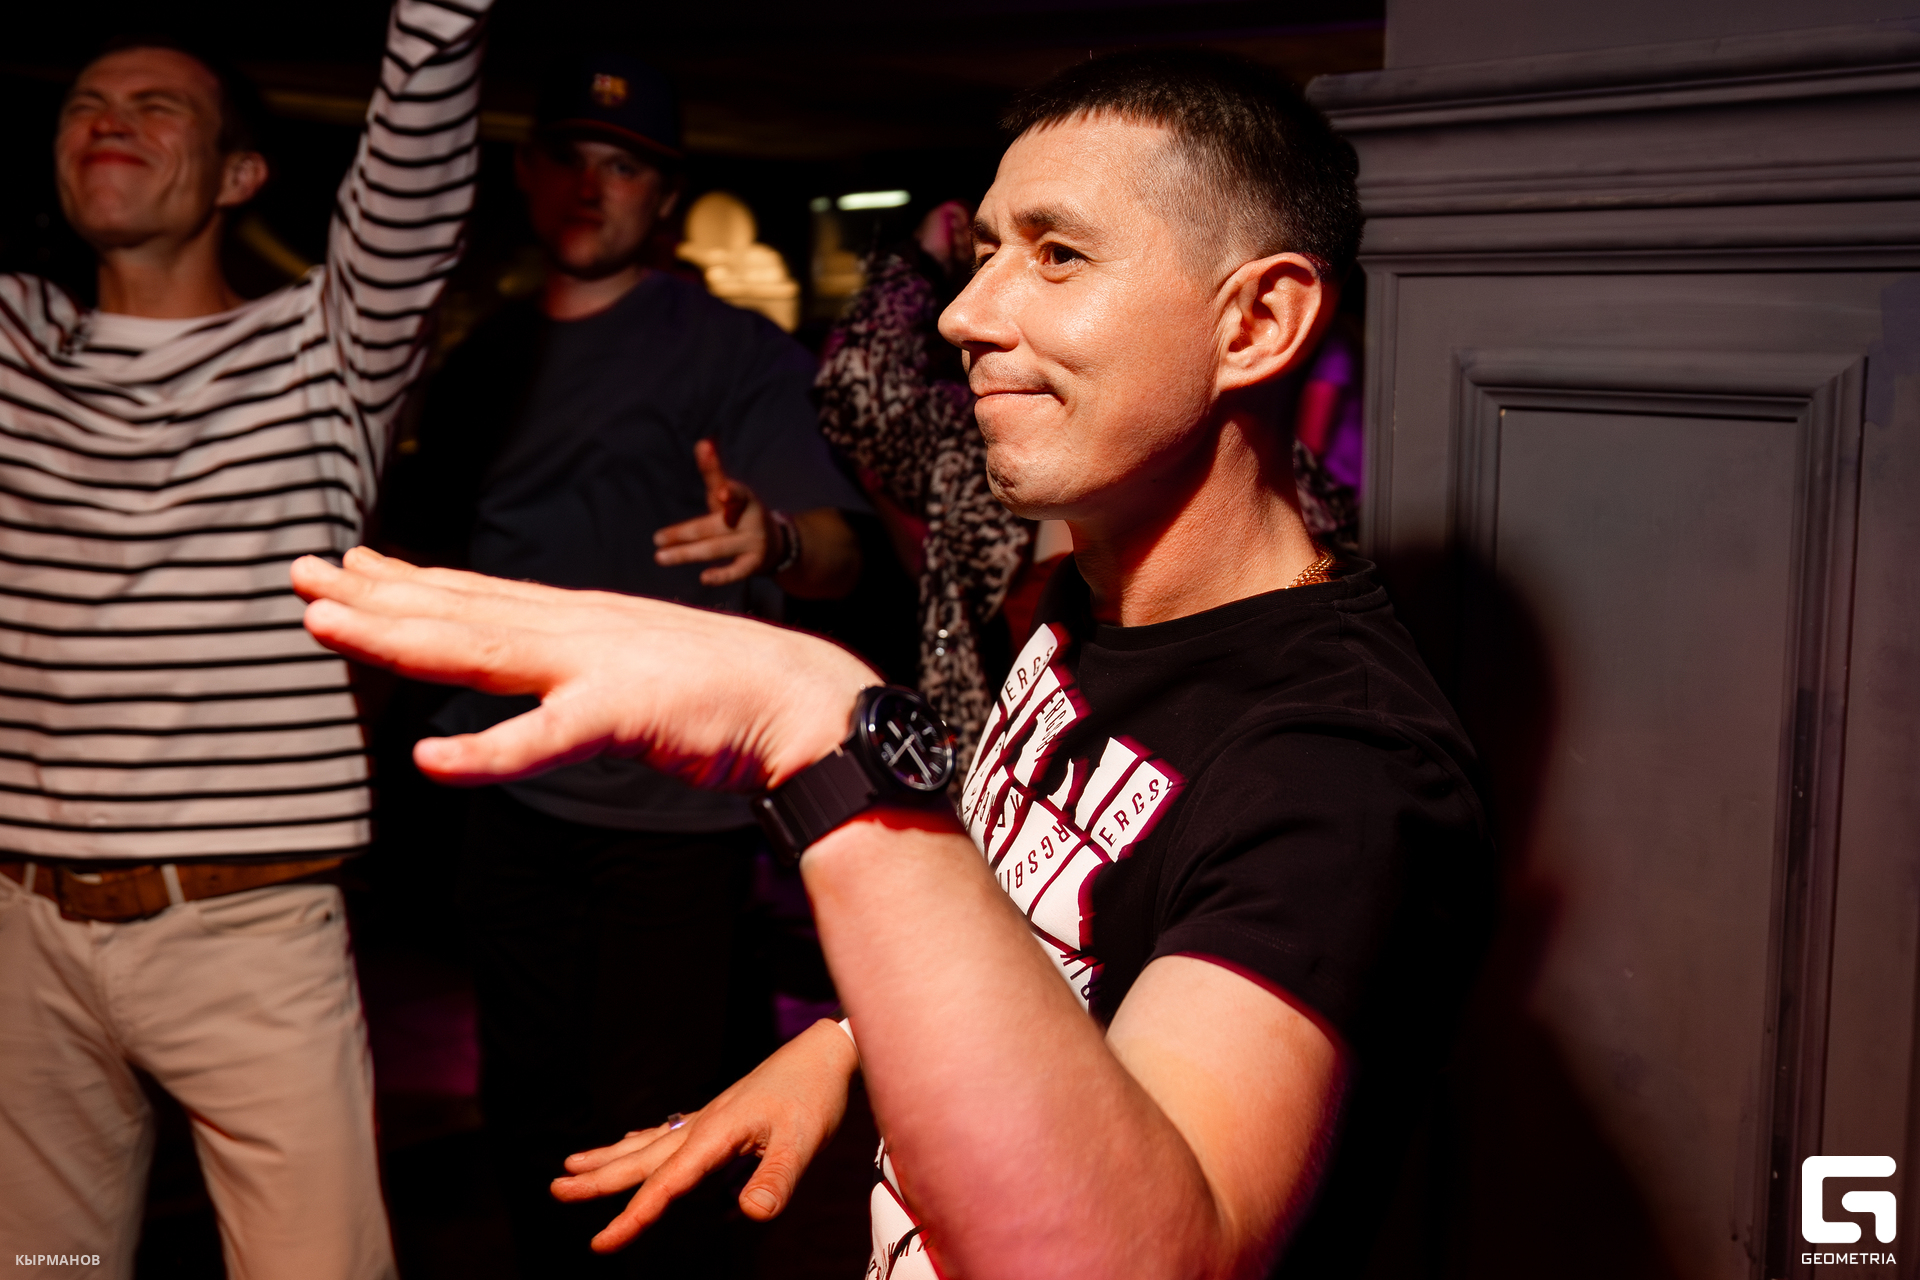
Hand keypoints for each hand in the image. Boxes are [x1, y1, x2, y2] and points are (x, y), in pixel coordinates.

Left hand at [290, 546, 874, 788]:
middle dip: (373, 596)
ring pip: (480, 650)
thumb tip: (549, 690)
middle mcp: (577, 629)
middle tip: (299, 573)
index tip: (346, 568)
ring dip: (398, 638)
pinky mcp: (626, 713)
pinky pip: (547, 739)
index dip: (405, 585)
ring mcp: (598, 666)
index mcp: (581, 622)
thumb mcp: (640, 668)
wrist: (805, 699)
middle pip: (459, 612)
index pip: (477, 598)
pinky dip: (488, 751)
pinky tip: (432, 759)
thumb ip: (584, 676)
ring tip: (326, 623)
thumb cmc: (728, 692)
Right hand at [552, 1018, 860, 1252]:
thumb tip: (750, 1216)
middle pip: (642, 1158)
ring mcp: (707, 1118)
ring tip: (570, 1168)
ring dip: (609, 1159)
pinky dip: (640, 1143)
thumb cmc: (814, 1096)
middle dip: (598, 1179)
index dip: (633, 1216)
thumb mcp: (803, 1142)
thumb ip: (776, 1179)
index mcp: (716, 1134)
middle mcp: (703, 1125)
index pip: (667, 1183)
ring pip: (647, 1144)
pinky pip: (667, 1133)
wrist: (824, 1053)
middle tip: (555, 1189)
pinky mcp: (718, 1115)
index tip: (601, 1243)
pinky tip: (629, 1146)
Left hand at [653, 439, 773, 584]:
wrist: (777, 543)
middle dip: (684, 533)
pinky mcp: (754, 564)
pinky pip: (737, 571)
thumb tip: (703, 442)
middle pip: (712, 526)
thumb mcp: (730, 492)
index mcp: (745, 499)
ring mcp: (754, 543)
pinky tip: (704, 578)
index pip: (736, 494)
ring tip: (661, 557)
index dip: (729, 493)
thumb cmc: (742, 513)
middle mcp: (751, 520)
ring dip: (687, 554)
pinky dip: (722, 576)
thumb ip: (714, 471)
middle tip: (657, 539)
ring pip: (716, 548)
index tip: (719, 492)